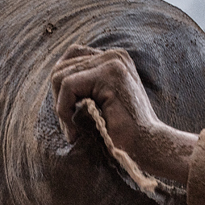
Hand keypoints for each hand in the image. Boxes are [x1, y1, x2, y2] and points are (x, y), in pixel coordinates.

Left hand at [51, 45, 196, 183]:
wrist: (149, 148)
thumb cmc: (124, 135)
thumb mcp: (99, 106)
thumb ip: (84, 88)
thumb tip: (55, 80)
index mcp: (113, 60)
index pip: (71, 58)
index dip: (62, 90)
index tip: (69, 117)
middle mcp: (114, 55)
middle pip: (63, 66)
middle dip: (58, 99)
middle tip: (70, 128)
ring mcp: (113, 61)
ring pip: (61, 75)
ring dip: (60, 108)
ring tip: (74, 132)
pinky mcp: (109, 74)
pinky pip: (68, 86)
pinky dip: (63, 110)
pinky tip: (76, 131)